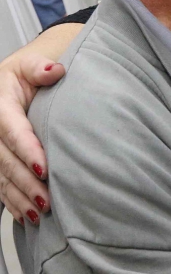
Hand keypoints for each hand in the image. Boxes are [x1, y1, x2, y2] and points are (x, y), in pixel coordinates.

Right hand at [0, 52, 63, 222]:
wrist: (7, 85)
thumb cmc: (22, 77)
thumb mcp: (28, 66)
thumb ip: (40, 69)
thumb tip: (54, 70)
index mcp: (0, 107)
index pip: (14, 131)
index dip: (28, 150)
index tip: (44, 167)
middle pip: (7, 161)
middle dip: (26, 182)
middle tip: (46, 199)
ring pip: (2, 177)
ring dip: (19, 197)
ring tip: (39, 212)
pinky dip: (11, 202)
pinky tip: (25, 215)